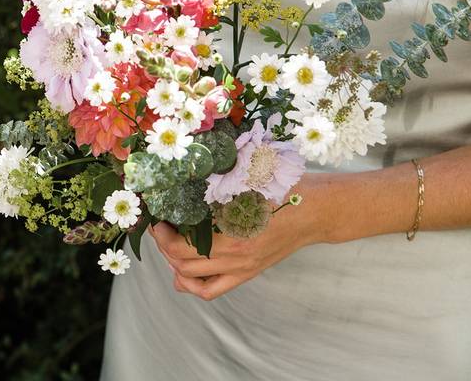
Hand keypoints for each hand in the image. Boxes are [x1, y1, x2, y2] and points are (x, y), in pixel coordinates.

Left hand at [149, 174, 330, 299]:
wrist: (314, 211)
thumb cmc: (280, 188)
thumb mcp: (247, 179)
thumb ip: (217, 184)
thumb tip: (183, 181)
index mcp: (234, 235)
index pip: (181, 247)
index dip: (161, 235)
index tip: (156, 218)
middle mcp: (236, 258)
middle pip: (182, 265)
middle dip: (163, 246)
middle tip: (159, 228)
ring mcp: (242, 268)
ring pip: (194, 280)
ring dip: (174, 265)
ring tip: (168, 246)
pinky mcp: (248, 273)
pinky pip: (213, 290)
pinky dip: (192, 284)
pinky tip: (182, 271)